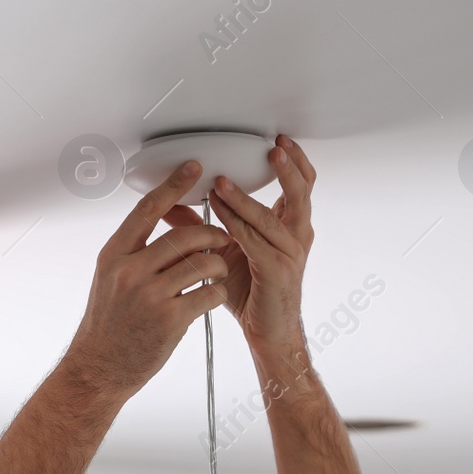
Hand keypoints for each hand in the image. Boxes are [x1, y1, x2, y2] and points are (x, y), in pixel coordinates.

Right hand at [65, 159, 231, 398]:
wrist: (98, 369)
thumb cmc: (106, 326)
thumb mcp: (109, 281)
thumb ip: (134, 254)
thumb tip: (163, 226)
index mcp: (114, 256)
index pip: (147, 210)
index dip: (174, 186)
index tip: (194, 168)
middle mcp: (129, 271)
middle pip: (184, 236)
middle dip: (211, 235)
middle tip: (221, 239)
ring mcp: (150, 296)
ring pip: (202, 263)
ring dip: (218, 265)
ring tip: (217, 272)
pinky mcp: (170, 319)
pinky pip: (208, 293)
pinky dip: (217, 292)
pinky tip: (212, 296)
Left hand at [160, 134, 315, 354]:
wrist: (267, 333)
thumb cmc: (252, 293)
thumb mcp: (226, 250)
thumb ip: (203, 225)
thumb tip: (171, 204)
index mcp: (288, 226)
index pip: (300, 186)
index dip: (293, 162)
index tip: (278, 140)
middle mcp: (296, 236)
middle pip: (301, 192)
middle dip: (288, 167)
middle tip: (272, 147)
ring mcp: (290, 254)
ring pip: (270, 217)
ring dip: (243, 198)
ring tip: (222, 182)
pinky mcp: (277, 272)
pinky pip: (256, 243)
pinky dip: (236, 225)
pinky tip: (220, 214)